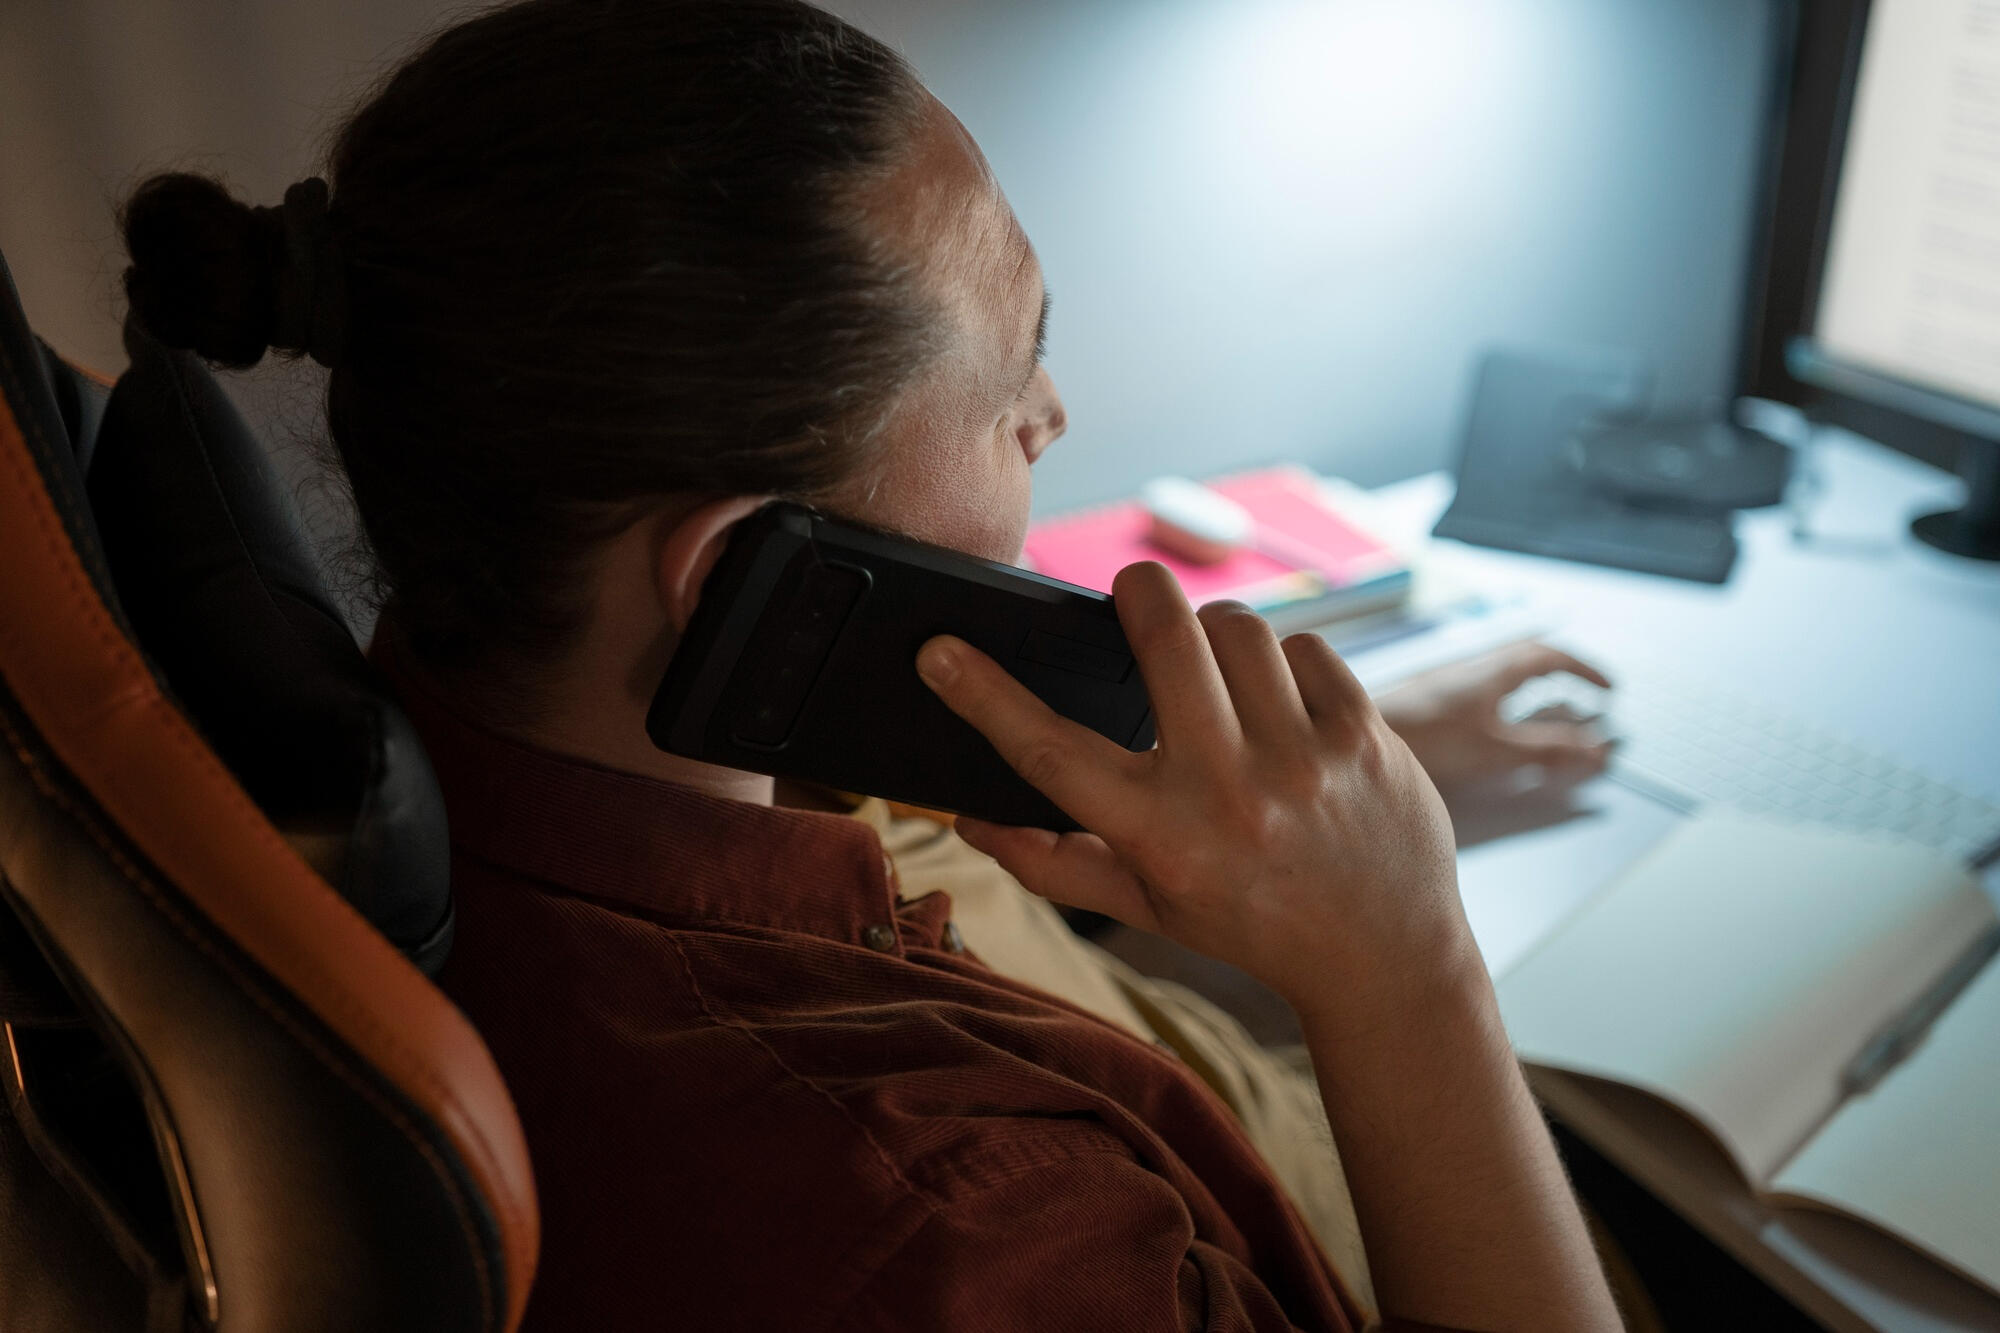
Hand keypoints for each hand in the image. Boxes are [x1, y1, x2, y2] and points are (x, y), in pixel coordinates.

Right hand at [915, 563, 1476, 1020]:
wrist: (1385, 959)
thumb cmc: (1251, 925)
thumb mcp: (1145, 908)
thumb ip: (1054, 862)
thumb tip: (968, 821)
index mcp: (1160, 837)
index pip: (1050, 752)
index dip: (984, 695)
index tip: (941, 651)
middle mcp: (1230, 793)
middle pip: (1166, 635)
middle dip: (1138, 591)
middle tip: (1129, 592)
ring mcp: (1305, 760)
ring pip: (1238, 627)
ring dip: (1215, 631)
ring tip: (1215, 668)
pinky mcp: (1365, 736)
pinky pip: (1306, 647)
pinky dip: (1285, 663)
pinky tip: (1283, 706)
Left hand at [1374, 642, 1612, 796]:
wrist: (1355, 738)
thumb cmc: (1422, 737)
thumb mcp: (1498, 749)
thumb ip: (1548, 750)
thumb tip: (1595, 750)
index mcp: (1494, 671)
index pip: (1551, 656)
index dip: (1584, 670)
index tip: (1609, 688)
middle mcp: (1471, 670)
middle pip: (1528, 659)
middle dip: (1562, 673)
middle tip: (1584, 693)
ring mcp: (1449, 684)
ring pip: (1502, 676)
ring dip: (1532, 688)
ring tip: (1550, 712)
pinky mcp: (1430, 703)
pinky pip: (1481, 693)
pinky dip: (1504, 705)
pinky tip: (1497, 728)